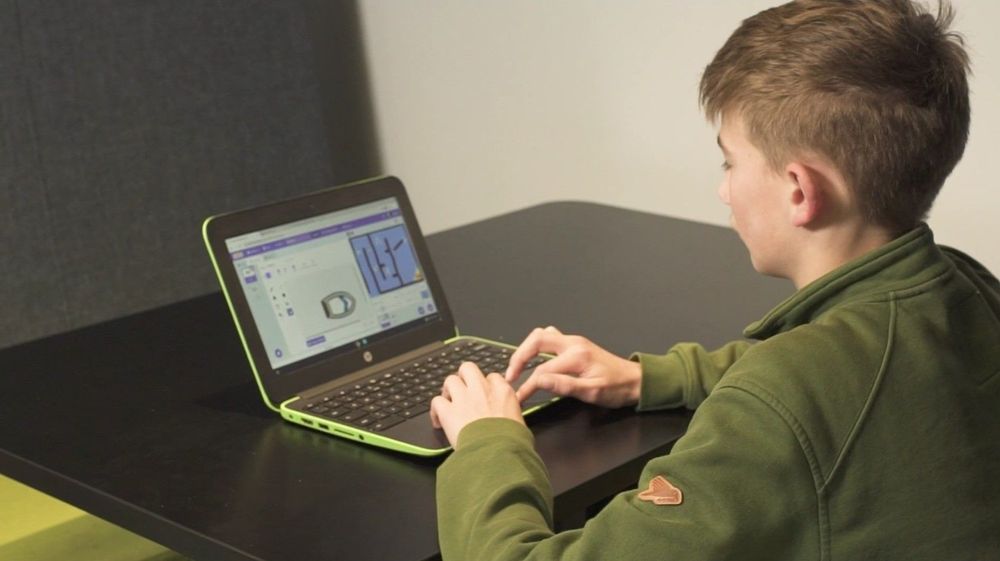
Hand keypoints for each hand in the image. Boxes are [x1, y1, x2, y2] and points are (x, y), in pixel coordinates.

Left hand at [430, 362, 524, 448]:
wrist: (497, 453)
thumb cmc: (511, 443)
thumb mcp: (520, 422)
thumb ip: (511, 412)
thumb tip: (509, 418)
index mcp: (502, 392)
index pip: (492, 377)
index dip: (485, 385)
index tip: (483, 395)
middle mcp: (482, 390)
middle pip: (468, 368)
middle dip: (463, 377)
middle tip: (462, 390)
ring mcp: (464, 398)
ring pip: (450, 380)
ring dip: (448, 391)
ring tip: (449, 402)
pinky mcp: (448, 411)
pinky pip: (436, 401)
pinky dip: (435, 410)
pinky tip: (438, 421)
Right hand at [505, 326, 641, 407]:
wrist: (636, 381)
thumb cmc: (617, 388)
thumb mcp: (591, 392)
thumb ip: (563, 386)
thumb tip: (538, 381)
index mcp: (576, 356)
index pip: (542, 370)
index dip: (527, 385)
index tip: (517, 397)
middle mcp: (573, 343)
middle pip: (536, 340)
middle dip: (519, 357)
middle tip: (511, 375)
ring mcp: (574, 342)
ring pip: (542, 335)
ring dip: (527, 349)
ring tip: (519, 367)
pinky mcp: (575, 345)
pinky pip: (550, 338)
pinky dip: (538, 346)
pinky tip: (536, 359)